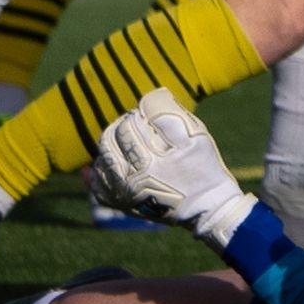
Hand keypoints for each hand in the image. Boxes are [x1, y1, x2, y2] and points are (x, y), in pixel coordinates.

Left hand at [89, 85, 255, 243]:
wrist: (205, 207)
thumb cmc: (203, 168)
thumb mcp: (195, 137)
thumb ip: (170, 114)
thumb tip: (149, 97)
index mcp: (149, 163)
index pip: (126, 128)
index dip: (135, 116)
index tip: (146, 114)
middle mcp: (130, 182)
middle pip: (108, 143)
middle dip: (118, 127)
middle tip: (133, 123)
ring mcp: (122, 196)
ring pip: (101, 162)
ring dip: (110, 145)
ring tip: (126, 140)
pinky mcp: (120, 205)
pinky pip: (97, 185)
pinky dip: (100, 169)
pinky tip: (113, 160)